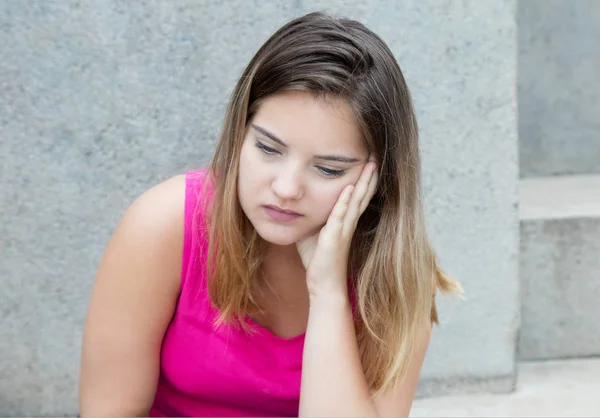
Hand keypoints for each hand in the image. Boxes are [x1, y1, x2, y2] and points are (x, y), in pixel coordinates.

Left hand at [296, 158, 378, 296]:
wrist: (323, 284)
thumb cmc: (317, 259)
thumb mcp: (312, 230)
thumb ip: (311, 215)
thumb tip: (298, 201)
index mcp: (344, 221)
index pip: (356, 196)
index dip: (362, 179)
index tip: (367, 161)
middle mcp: (348, 223)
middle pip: (362, 194)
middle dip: (368, 176)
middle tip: (375, 156)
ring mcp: (343, 230)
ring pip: (356, 201)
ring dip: (363, 183)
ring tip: (370, 165)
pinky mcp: (335, 238)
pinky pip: (340, 216)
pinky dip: (344, 202)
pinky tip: (349, 188)